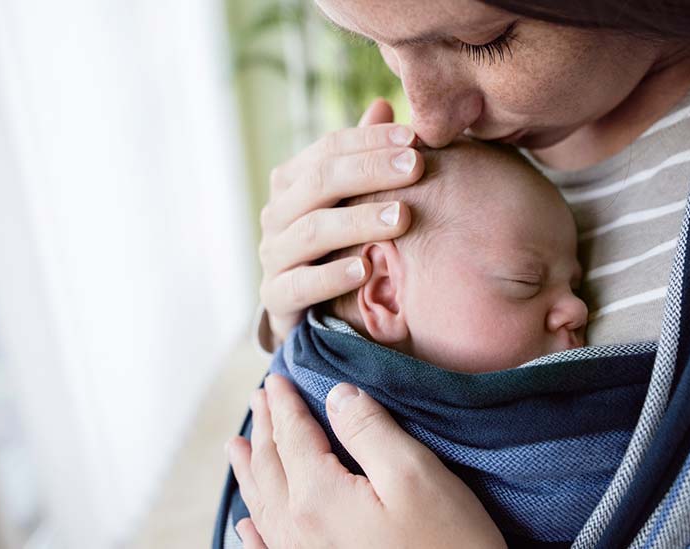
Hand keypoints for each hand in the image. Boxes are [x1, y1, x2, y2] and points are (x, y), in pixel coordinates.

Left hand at [226, 375, 505, 548]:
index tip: (275, 379)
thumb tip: (337, 395)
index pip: (293, 437)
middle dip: (265, 428)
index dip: (285, 404)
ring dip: (250, 470)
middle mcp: (298, 530)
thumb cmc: (447, 545)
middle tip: (259, 398)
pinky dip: (254, 529)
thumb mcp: (414, 474)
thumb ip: (370, 430)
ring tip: (238, 446)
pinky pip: (269, 548)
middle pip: (271, 467)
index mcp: (318, 497)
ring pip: (263, 505)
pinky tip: (246, 524)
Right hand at [259, 100, 421, 347]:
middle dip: (371, 171)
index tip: (415, 138)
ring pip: (312, 231)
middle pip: (320, 182)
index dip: (371, 140)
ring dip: (359, 221)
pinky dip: (332, 277)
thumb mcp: (350, 199)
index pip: (330, 148)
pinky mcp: (276, 298)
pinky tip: (365, 270)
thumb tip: (382, 104)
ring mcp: (273, 255)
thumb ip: (363, 157)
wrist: (306, 310)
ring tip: (402, 218)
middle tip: (416, 167)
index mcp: (293, 181)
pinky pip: (300, 285)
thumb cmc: (338, 244)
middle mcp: (277, 213)